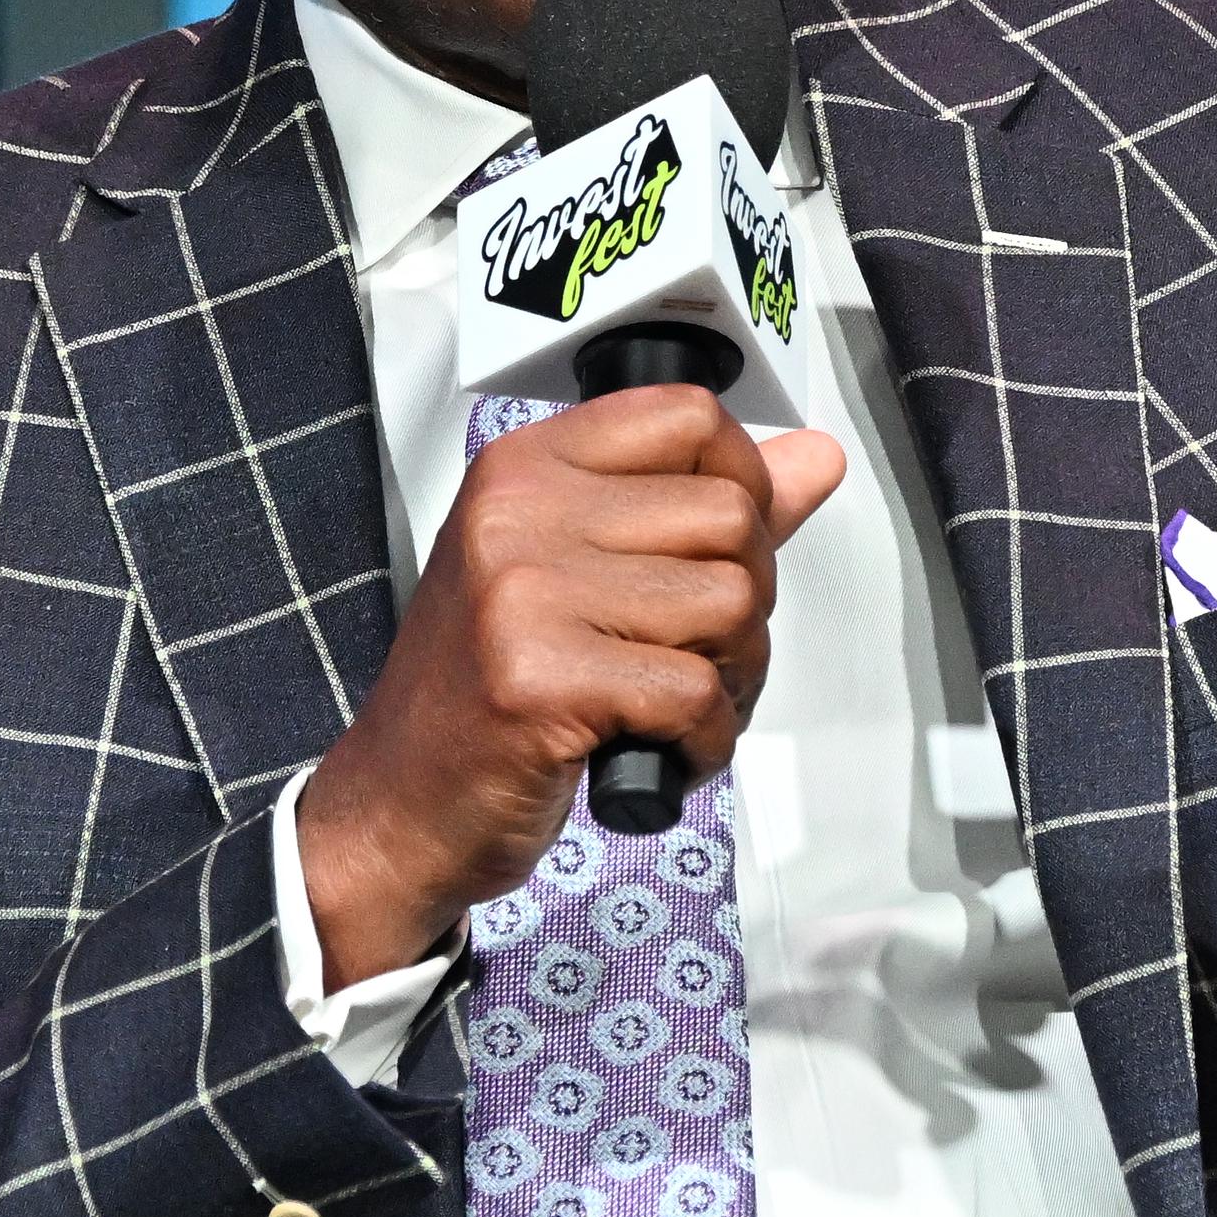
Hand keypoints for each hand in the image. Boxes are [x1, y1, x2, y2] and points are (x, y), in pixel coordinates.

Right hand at [296, 385, 845, 990]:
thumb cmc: (488, 685)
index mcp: (526, 465)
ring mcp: (522, 591)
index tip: (720, 545)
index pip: (689, 416)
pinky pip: (696, 693)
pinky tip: (658, 749)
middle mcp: (518, 510)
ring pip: (730, 602)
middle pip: (730, 515)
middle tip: (692, 650)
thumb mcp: (579, 569)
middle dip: (746, 601)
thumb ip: (699, 508)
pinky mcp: (538, 680)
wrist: (401, 801)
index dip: (742, 482)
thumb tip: (815, 458)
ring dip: (732, 676)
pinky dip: (704, 741)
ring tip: (672, 702)